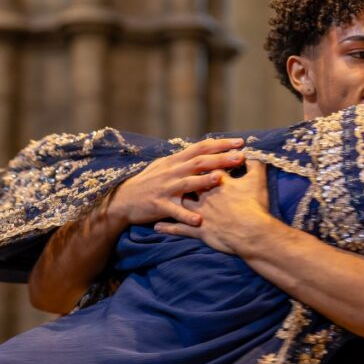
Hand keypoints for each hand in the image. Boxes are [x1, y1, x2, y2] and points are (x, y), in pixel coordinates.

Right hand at [108, 137, 245, 227]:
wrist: (123, 200)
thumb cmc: (148, 183)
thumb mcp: (165, 166)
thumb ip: (184, 159)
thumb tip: (205, 150)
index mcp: (175, 161)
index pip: (201, 147)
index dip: (221, 144)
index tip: (240, 142)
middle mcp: (172, 171)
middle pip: (199, 162)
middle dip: (220, 159)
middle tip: (240, 157)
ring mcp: (165, 188)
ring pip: (187, 183)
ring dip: (204, 181)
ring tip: (220, 179)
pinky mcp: (158, 205)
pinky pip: (174, 211)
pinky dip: (186, 216)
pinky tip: (199, 220)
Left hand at [154, 159, 271, 253]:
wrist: (250, 232)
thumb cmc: (254, 207)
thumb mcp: (258, 182)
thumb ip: (256, 166)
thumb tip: (256, 155)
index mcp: (217, 182)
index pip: (209, 167)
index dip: (206, 163)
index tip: (203, 160)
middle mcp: (204, 195)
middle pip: (189, 182)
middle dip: (183, 179)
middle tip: (174, 176)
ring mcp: (199, 212)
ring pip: (179, 203)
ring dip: (169, 201)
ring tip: (159, 198)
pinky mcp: (197, 229)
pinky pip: (178, 228)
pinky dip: (168, 227)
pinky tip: (158, 226)